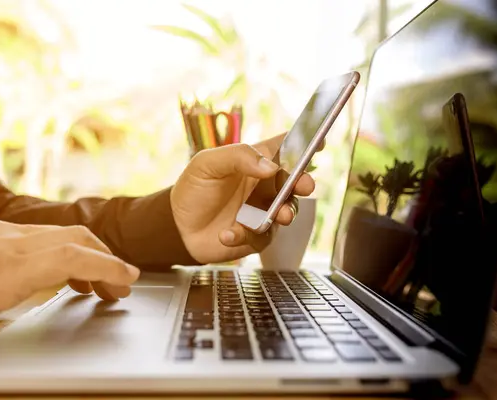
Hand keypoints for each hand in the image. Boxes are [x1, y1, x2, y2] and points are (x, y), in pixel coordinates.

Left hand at [0, 215, 139, 350]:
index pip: (74, 257)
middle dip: (101, 258)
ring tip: (87, 283)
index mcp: (4, 267)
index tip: (129, 281)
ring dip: (76, 253)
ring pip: (48, 232)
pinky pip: (23, 233)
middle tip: (116, 287)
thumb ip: (21, 307)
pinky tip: (43, 269)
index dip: (109, 267)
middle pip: (69, 237)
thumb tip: (51, 313)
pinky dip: (47, 249)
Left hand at [170, 133, 318, 263]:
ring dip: (285, 213)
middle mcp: (264, 185)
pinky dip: (246, 235)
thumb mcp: (207, 164)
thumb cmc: (193, 189)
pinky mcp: (257, 235)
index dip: (304, 143)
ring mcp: (263, 211)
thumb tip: (270, 167)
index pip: (284, 147)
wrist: (178, 227)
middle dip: (303, 182)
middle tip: (304, 185)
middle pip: (294, 181)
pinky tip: (226, 234)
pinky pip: (263, 236)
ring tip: (278, 216)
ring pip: (286, 211)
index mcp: (255, 161)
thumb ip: (238, 157)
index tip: (318, 142)